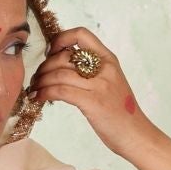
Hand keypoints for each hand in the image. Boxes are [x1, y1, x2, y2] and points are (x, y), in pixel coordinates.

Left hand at [26, 27, 150, 154]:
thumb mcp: (110, 84)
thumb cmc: (122, 114)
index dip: (60, 39)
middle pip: (64, 56)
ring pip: (59, 74)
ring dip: (41, 81)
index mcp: (109, 59)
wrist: (136, 135)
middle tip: (36, 78)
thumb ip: (92, 73)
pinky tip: (39, 98)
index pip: (81, 34)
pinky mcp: (92, 102)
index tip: (50, 53)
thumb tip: (64, 69)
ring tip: (34, 89)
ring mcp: (99, 84)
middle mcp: (104, 68)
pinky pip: (61, 91)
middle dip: (44, 66)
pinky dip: (45, 93)